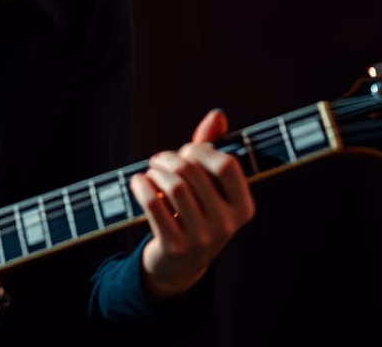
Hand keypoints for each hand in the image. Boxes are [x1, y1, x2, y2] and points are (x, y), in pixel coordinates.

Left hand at [128, 109, 255, 298]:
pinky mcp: (175, 247)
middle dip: (169, 158)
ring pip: (174, 186)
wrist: (179, 265)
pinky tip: (138, 182)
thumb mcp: (209, 186)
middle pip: (192, 171)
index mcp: (243, 206)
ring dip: (155, 172)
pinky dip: (141, 187)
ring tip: (149, 172)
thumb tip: (218, 115)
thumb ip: (211, 149)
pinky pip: (154, 206)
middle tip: (158, 161)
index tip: (185, 153)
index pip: (226, 164)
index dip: (200, 150)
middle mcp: (228, 223)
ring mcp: (202, 238)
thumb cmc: (194, 214)